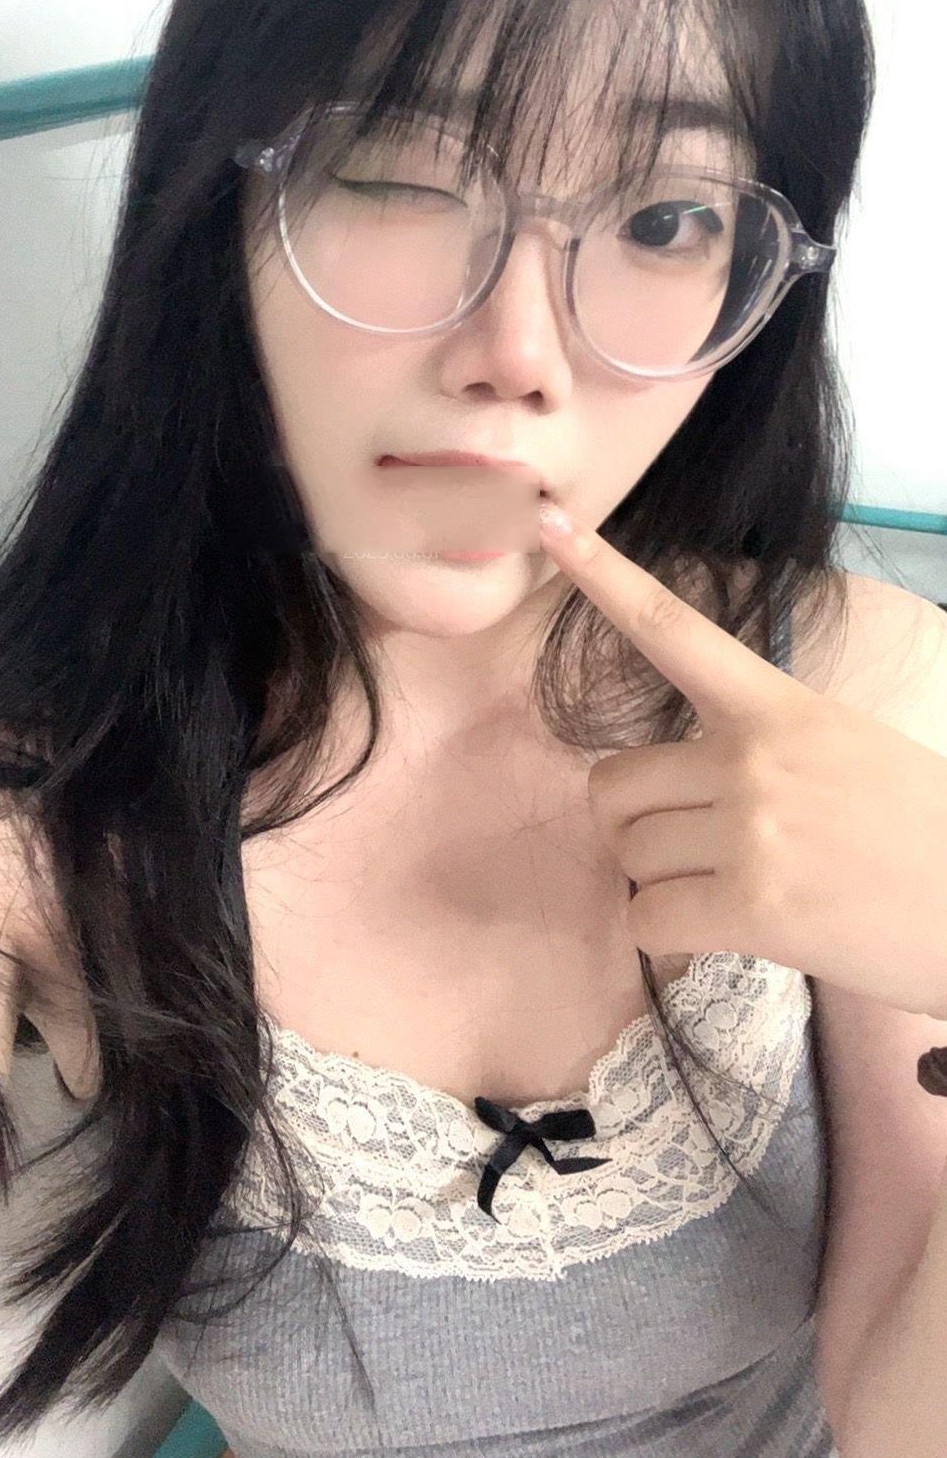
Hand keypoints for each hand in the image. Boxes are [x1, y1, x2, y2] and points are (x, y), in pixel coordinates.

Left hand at [538, 503, 946, 1019]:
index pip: (673, 628)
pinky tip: (723, 930)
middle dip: (635, 824)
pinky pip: (646, 918)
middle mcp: (752, 758)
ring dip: (660, 880)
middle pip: (613, 784)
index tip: (548, 524)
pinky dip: (668, 932)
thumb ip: (762, 745)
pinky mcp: (753, 907)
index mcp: (778, 706)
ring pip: (627, 854)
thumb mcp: (845, 749)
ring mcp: (750, 831)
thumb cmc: (920, 835)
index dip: (604, 576)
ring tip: (731, 888)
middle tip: (690, 849)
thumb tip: (693, 780)